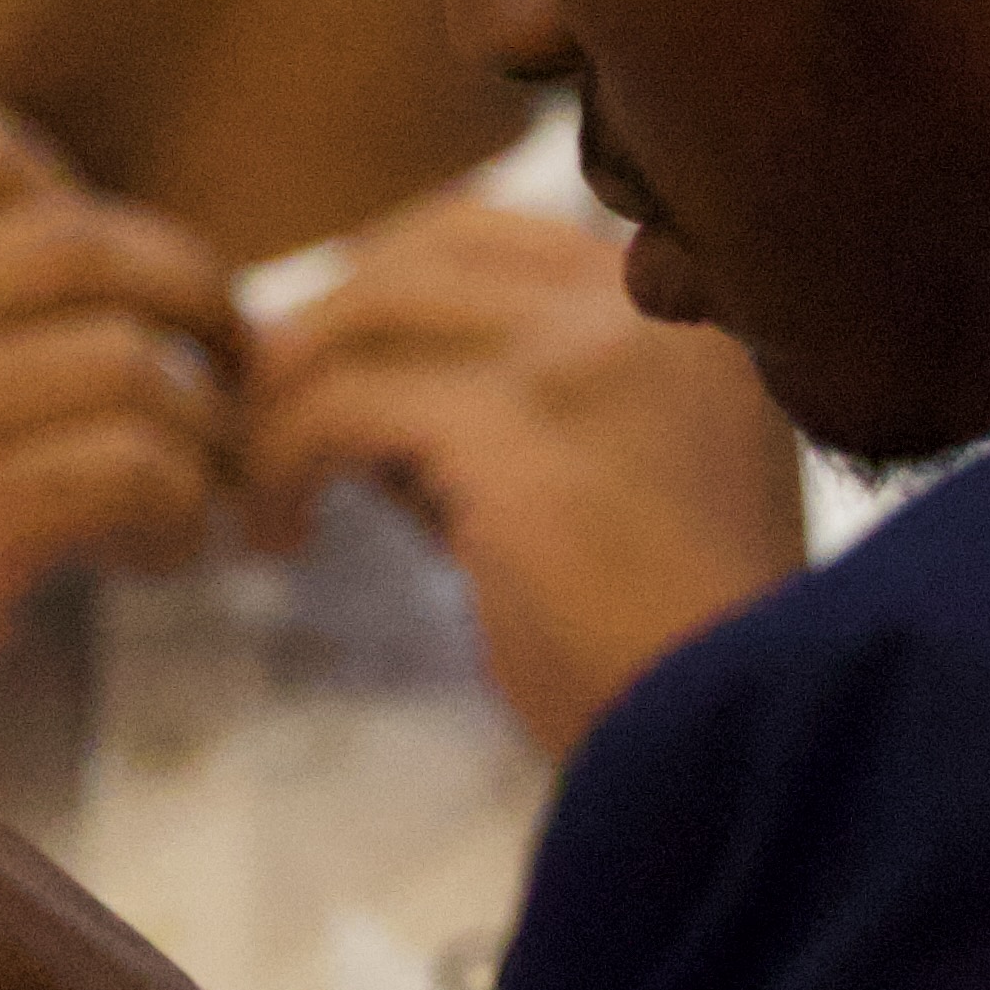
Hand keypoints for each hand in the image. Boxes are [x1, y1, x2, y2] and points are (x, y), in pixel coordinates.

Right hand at [0, 104, 239, 749]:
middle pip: (83, 244)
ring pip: (128, 361)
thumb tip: (152, 257)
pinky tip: (159, 554)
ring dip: (201, 428)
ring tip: (192, 488)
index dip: (88, 205)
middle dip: (194, 302)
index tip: (119, 295)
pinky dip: (181, 511)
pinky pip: (136, 469)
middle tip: (231, 375)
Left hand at [238, 196, 807, 747]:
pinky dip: (285, 462)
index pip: (488, 237)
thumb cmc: (656, 652)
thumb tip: (347, 376)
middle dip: (323, 331)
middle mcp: (645, 309)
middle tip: (267, 425)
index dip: (383, 297)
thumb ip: (511, 410)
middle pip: (422, 251)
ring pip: (370, 312)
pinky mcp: (517, 436)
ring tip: (264, 485)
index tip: (328, 382)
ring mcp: (584, 359)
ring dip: (287, 394)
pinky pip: (342, 406)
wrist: (725, 752)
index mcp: (682, 313)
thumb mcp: (605, 485)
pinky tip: (283, 537)